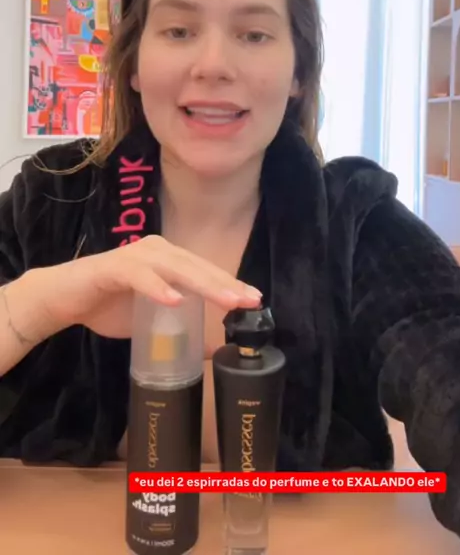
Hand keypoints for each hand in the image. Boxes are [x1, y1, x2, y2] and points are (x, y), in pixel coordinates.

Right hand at [35, 235, 261, 337]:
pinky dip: (157, 287)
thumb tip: (214, 350)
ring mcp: (135, 256)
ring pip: (175, 267)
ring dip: (202, 283)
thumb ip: (180, 329)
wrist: (64, 299)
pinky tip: (173, 299)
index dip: (230, 284)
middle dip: (225, 283)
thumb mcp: (152, 322)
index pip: (205, 271)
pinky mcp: (113, 267)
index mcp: (168, 259)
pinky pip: (139, 276)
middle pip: (197, 267)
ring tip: (225, 299)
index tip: (254, 300)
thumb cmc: (109, 306)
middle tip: (248, 300)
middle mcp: (156, 251)